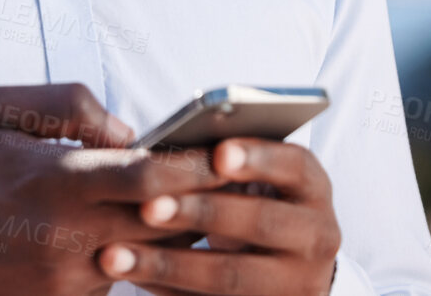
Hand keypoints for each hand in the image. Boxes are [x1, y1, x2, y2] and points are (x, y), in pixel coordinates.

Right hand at [0, 84, 223, 295]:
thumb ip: (65, 103)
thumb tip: (127, 130)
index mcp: (55, 180)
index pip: (151, 176)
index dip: (197, 164)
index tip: (227, 149)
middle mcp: (71, 234)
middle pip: (169, 221)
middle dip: (206, 197)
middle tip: (237, 176)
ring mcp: (73, 275)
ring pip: (156, 253)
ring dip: (180, 228)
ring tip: (201, 201)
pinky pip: (127, 275)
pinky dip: (146, 253)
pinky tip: (149, 231)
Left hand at [96, 138, 341, 294]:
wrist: (283, 257)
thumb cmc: (246, 193)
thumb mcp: (249, 171)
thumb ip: (218, 154)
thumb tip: (160, 149)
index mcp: (311, 186)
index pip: (294, 166)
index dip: (258, 158)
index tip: (218, 154)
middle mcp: (316, 235)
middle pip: (261, 222)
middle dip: (201, 213)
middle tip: (147, 208)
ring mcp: (298, 283)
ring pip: (233, 276)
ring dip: (170, 265)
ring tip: (114, 256)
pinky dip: (169, 290)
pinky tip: (132, 277)